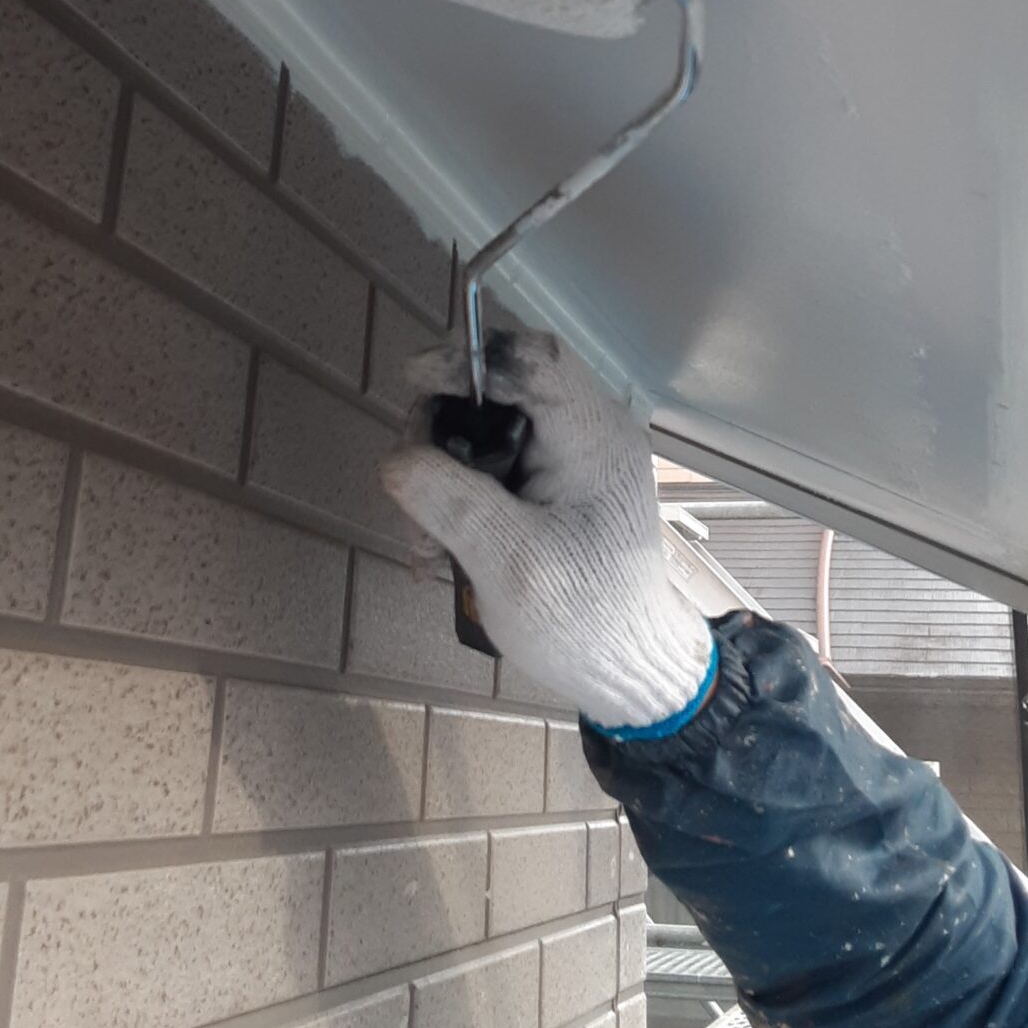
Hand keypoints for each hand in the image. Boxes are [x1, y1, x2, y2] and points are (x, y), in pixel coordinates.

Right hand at [381, 330, 713, 731]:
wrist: (629, 669)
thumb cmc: (586, 618)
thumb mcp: (513, 565)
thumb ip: (455, 503)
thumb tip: (398, 460)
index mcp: (593, 437)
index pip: (534, 359)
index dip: (470, 358)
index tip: (415, 382)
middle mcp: (585, 432)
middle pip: (497, 388)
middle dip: (441, 432)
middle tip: (408, 487)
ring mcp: (569, 457)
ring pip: (483, 428)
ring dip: (439, 475)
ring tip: (424, 544)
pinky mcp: (552, 484)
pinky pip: (490, 464)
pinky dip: (456, 497)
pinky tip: (438, 550)